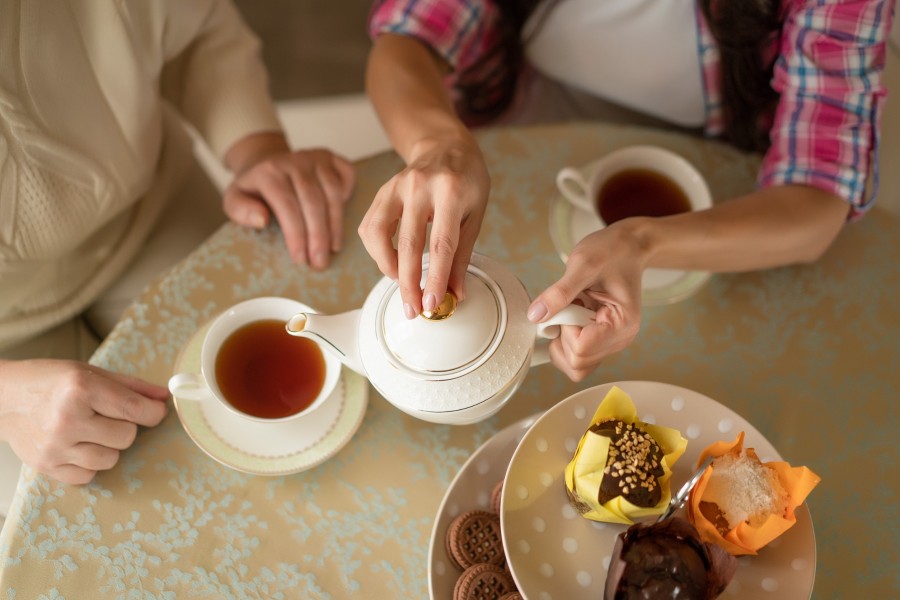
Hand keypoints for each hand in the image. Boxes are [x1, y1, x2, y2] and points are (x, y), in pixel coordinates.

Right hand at [0, 360, 168, 483]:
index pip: (135, 409)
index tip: (155, 412)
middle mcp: (67, 419)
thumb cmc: (49, 381)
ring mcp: (55, 446)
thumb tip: (165, 398)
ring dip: (108, 446)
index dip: (153, 413)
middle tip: (108, 417)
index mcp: (81, 389)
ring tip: (91, 431)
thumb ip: (131, 386)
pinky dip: (89, 464)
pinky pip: (88, 476)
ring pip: (110, 459)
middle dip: (125, 427)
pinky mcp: (46, 466)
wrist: (2, 397)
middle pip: (127, 437)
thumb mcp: (91, 373)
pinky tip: (78, 445)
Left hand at [224, 143, 355, 269]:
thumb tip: (261, 219)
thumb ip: (239, 209)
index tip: (300, 258)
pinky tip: (341, 217)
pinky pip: (347, 174)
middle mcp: (295, 161)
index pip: (287, 205)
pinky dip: (349, 194)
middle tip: (320, 262)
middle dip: (318, 235)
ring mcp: (316, 157)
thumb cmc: (254, 189)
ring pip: (333, 192)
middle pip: (313, 201)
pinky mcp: (331, 157)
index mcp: (269, 171)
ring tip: (334, 248)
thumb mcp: (234, 198)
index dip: (296, 233)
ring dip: (335, 224)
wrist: (266, 161)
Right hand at [358, 133, 488, 318]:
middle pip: (408, 245)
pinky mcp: (381, 192)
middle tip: (412, 309)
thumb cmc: (466, 180)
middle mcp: (419, 187)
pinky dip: (377, 251)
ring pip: (379, 236)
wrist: (445, 146)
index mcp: (451, 191)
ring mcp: (395, 187)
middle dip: (409, 284)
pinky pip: (370, 227)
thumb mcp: (475, 214)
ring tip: (403, 283)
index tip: (432, 303)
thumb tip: (456, 293)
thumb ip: (463, 254)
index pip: (441, 244)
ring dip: (388, 268)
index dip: (436, 277)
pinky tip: (392, 261)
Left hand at [526, 225, 645, 380]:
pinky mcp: (600, 339)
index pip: (581, 348)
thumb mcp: (583, 264)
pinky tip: (572, 315)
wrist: (627, 246)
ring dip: (562, 339)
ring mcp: (610, 342)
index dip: (565, 327)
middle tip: (569, 304)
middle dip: (563, 334)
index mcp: (622, 325)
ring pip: (575, 365)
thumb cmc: (612, 251)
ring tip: (572, 309)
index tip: (570, 302)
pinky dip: (565, 339)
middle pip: (577, 361)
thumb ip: (559, 292)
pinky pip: (576, 355)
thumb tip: (535, 316)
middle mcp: (620, 339)